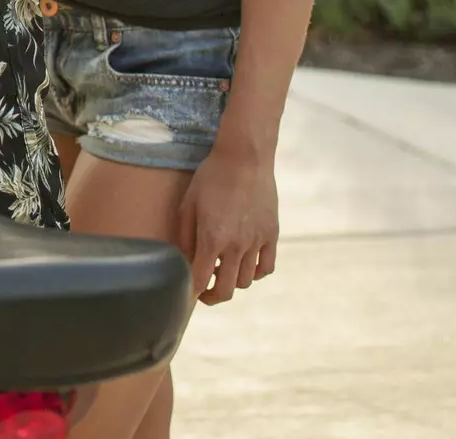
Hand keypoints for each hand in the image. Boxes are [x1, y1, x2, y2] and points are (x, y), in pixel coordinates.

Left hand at [176, 139, 277, 304]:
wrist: (244, 158)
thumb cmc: (211, 178)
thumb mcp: (188, 204)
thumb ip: (184, 236)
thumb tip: (183, 261)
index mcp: (212, 238)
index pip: (202, 280)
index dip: (193, 291)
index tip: (187, 292)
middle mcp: (236, 245)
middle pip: (227, 290)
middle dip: (213, 296)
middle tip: (205, 291)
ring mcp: (257, 242)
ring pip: (247, 281)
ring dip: (233, 281)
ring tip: (223, 269)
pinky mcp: (272, 235)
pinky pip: (267, 267)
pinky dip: (256, 273)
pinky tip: (245, 264)